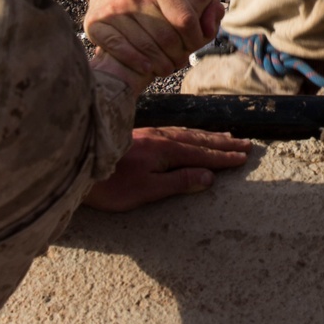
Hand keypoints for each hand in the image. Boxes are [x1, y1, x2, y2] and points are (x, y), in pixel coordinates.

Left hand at [83, 126, 252, 210]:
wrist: (78, 165)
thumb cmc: (110, 186)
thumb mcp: (146, 191)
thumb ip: (178, 182)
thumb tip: (208, 177)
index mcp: (166, 151)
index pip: (202, 154)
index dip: (224, 157)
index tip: (244, 157)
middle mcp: (161, 138)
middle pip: (199, 140)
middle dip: (223, 143)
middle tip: (246, 144)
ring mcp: (151, 135)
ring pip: (188, 133)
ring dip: (210, 136)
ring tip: (228, 137)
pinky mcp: (141, 136)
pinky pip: (176, 132)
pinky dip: (192, 133)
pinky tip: (192, 135)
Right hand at [85, 0, 222, 76]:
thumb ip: (204, 0)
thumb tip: (218, 9)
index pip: (186, 20)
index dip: (194, 39)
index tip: (193, 46)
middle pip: (167, 39)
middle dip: (178, 54)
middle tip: (179, 60)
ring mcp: (113, 9)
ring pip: (146, 48)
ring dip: (161, 63)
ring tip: (166, 66)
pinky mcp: (96, 24)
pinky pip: (120, 50)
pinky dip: (138, 62)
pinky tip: (147, 67)